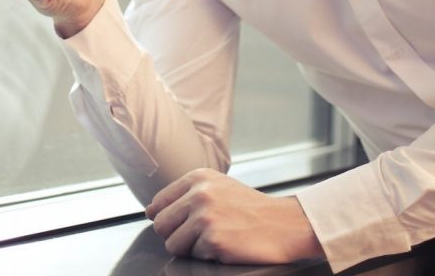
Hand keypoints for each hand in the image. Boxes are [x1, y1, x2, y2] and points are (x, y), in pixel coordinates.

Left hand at [145, 169, 322, 264]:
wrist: (283, 224)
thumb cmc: (250, 208)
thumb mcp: (218, 187)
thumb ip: (185, 195)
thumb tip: (150, 211)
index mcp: (198, 177)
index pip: (159, 202)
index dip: (167, 218)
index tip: (182, 223)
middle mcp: (199, 193)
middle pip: (161, 225)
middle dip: (176, 235)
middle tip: (201, 235)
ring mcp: (205, 217)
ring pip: (173, 244)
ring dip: (191, 248)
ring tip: (214, 238)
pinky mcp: (213, 240)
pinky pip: (193, 256)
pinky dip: (208, 256)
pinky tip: (226, 245)